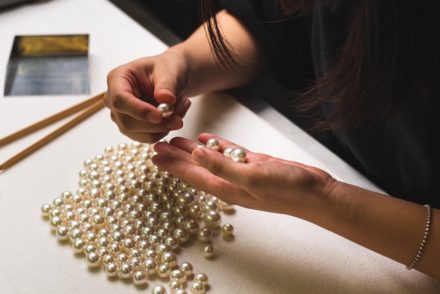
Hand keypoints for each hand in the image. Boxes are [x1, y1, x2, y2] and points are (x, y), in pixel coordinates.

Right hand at [105, 50, 191, 142]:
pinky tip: (177, 116)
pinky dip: (165, 131)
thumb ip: (167, 84)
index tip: (160, 116)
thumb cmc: (168, 68)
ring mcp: (121, 116)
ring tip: (182, 109)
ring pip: (138, 134)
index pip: (120, 100)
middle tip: (179, 118)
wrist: (174, 78)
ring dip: (164, 128)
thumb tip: (164, 99)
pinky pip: (148, 137)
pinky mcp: (132, 128)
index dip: (139, 111)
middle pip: (127, 122)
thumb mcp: (171, 70)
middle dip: (156, 124)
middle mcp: (114, 99)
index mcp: (117, 79)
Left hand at [152, 134, 336, 216]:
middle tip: (158, 145)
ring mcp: (242, 172)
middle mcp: (230, 181)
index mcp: (226, 187)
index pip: (192, 175)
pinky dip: (217, 146)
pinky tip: (207, 139)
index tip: (154, 156)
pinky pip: (230, 153)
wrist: (314, 193)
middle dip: (177, 157)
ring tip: (177, 140)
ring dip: (194, 150)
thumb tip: (196, 155)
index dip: (172, 165)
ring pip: (211, 158)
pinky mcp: (254, 164)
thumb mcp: (251, 176)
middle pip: (197, 167)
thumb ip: (223, 166)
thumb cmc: (287, 189)